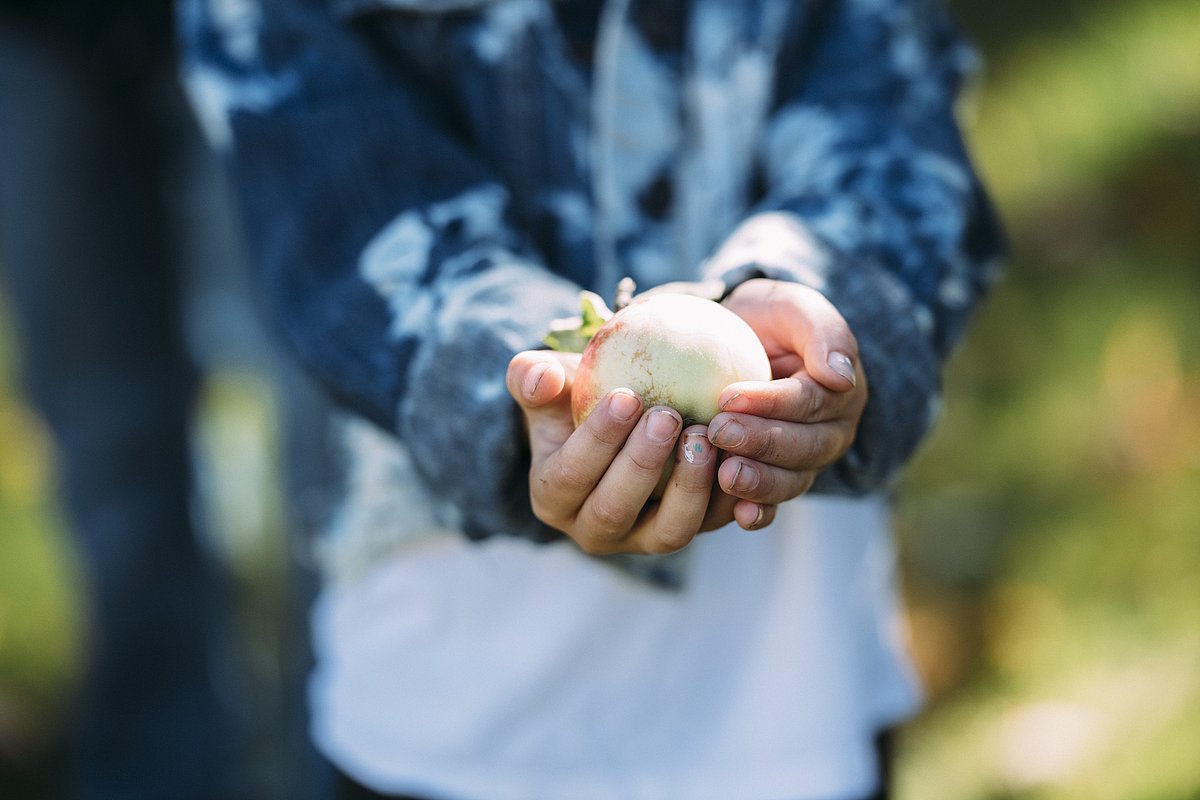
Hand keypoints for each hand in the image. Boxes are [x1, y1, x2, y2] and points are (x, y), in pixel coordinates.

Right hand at [505, 351, 734, 554]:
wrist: (618, 424)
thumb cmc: (576, 397)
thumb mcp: (548, 383)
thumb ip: (532, 376)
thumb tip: (541, 378)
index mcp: (553, 497)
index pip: (570, 475)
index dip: (597, 440)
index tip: (627, 396)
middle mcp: (594, 530)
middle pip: (615, 511)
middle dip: (641, 465)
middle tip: (669, 416)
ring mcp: (643, 539)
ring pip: (669, 531)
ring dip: (689, 488)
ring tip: (705, 438)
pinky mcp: (686, 532)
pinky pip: (713, 524)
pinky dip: (731, 498)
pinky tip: (744, 456)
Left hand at [708, 279, 866, 525]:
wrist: (742, 343)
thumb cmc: (768, 320)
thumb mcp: (793, 307)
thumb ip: (822, 332)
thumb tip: (840, 377)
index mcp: (839, 391)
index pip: (809, 401)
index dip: (771, 402)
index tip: (727, 397)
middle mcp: (829, 432)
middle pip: (804, 446)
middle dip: (762, 443)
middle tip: (719, 432)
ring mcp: (804, 463)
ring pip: (792, 480)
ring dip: (760, 483)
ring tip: (725, 476)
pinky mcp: (776, 482)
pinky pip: (774, 504)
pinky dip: (760, 513)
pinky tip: (739, 517)